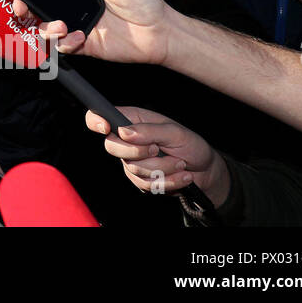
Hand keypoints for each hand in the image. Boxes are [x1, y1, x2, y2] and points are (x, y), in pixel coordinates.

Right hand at [9, 0, 170, 65]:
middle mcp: (74, 8)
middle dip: (24, 10)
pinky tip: (78, 37)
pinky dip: (65, 43)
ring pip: (46, 30)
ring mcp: (78, 27)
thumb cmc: (143, 2)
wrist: (160, 31)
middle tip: (22, 8)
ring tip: (60, 26)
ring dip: (45, 28)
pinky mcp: (85, 46)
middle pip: (39, 10)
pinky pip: (63, 47)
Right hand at [86, 106, 230, 205]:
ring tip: (180, 163)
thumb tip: (124, 132)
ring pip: (133, 169)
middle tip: (157, 149)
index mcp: (132, 121)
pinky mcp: (141, 181)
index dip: (95, 120)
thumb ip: (149, 131)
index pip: (99, 117)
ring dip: (163, 169)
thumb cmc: (191, 145)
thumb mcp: (175, 133)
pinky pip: (146, 185)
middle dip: (138, 152)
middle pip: (111, 147)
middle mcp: (127, 141)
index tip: (105, 128)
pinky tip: (181, 176)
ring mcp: (132, 162)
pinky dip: (168, 182)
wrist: (206, 172)